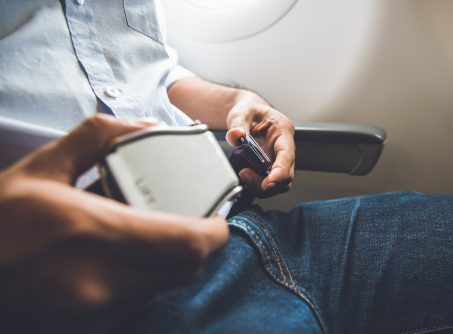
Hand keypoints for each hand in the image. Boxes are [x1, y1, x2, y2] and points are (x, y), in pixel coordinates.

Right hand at [0, 115, 228, 332]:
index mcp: (92, 232)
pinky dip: (143, 281)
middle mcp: (101, 281)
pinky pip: (139, 304)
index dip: (214, 231)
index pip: (187, 242)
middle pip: (186, 268)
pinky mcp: (90, 331)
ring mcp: (97, 314)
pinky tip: (117, 262)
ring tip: (145, 236)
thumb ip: (98, 138)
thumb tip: (145, 126)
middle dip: (196, 244)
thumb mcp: (40, 168)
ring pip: (164, 287)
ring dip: (169, 262)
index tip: (216, 217)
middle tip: (187, 221)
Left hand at [226, 92, 294, 197]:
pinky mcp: (269, 168)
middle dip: (268, 183)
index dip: (280, 172)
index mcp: (283, 132)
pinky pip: (268, 183)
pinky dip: (257, 186)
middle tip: (245, 174)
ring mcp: (277, 160)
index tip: (269, 182)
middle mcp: (284, 149)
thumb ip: (238, 123)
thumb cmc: (251, 111)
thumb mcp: (242, 112)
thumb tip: (235, 135)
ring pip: (279, 184)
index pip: (287, 156)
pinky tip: (245, 178)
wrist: (248, 114)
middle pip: (286, 175)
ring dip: (261, 186)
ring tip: (243, 175)